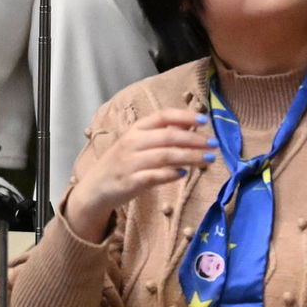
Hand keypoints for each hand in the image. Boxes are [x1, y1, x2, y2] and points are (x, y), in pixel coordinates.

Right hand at [64, 109, 214, 242]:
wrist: (93, 190)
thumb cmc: (121, 163)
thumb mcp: (137, 143)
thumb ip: (161, 134)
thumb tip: (190, 125)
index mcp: (136, 129)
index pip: (162, 116)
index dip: (184, 117)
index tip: (204, 121)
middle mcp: (132, 143)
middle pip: (169, 136)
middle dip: (195, 140)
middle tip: (214, 144)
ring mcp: (130, 163)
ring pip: (166, 156)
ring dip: (190, 156)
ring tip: (208, 159)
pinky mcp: (129, 182)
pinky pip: (154, 176)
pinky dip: (171, 174)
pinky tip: (183, 173)